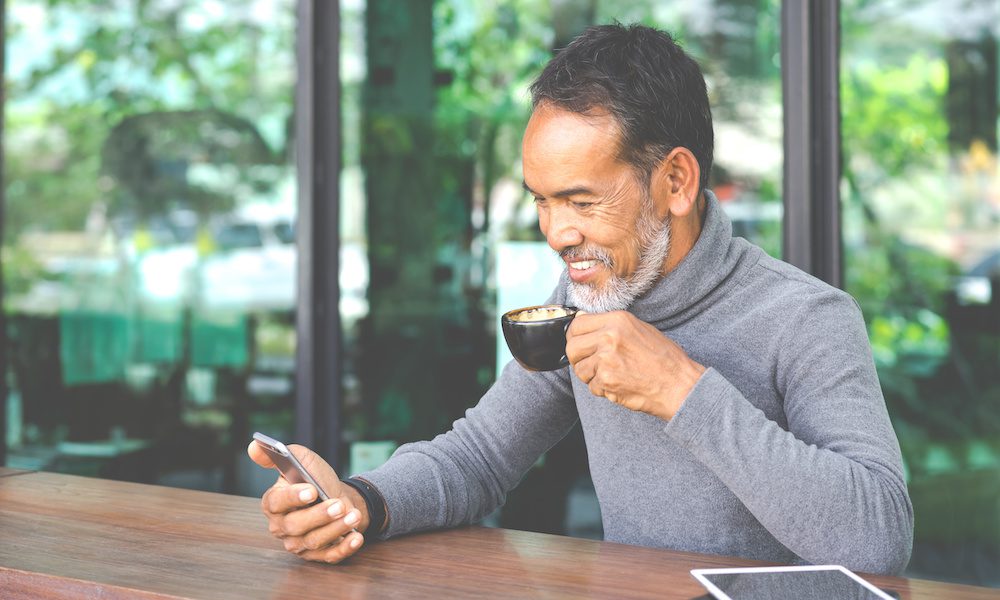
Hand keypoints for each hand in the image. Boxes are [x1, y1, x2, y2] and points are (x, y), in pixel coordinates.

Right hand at [248, 442, 368, 563]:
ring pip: (313, 541)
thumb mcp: (301, 460)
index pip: (277, 502)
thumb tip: (253, 445)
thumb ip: (279, 454)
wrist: (339, 495)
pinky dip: (343, 548)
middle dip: (319, 515)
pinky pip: (329, 556)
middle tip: (339, 505)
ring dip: (336, 529)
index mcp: (273, 503)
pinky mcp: (317, 554)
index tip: (311, 490)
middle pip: (296, 525)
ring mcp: (299, 543)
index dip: (293, 497)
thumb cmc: (316, 478)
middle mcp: (282, 526)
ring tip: (353, 516)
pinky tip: (355, 537)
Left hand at [565, 311, 705, 420]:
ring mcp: (606, 360)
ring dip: (590, 376)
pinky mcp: (607, 381)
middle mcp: (609, 337)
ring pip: (579, 370)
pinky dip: (602, 390)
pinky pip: (592, 387)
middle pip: (571, 347)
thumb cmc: (665, 359)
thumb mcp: (638, 330)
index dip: (575, 336)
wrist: (679, 385)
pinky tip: (619, 385)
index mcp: (617, 320)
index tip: (580, 343)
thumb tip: (584, 323)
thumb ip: (610, 326)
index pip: (577, 325)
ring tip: (611, 375)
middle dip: (578, 358)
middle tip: (590, 363)